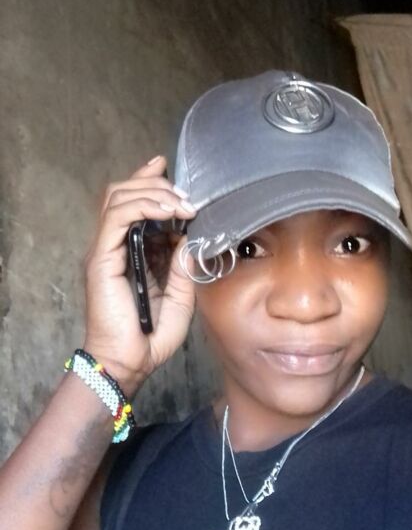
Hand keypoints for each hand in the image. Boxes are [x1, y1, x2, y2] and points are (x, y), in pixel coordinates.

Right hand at [82, 156, 196, 393]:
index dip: (149, 180)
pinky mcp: (102, 258)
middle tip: (186, 196)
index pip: (133, 202)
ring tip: (181, 204)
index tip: (168, 167)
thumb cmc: (152, 335)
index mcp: (132, 250)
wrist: (131, 362)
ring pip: (118, 197)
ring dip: (153, 192)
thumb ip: (182, 264)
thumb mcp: (181, 294)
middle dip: (156, 184)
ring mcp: (106, 250)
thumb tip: (190, 235)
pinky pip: (117, 217)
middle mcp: (116, 245)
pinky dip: (142, 206)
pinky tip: (167, 212)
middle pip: (124, 192)